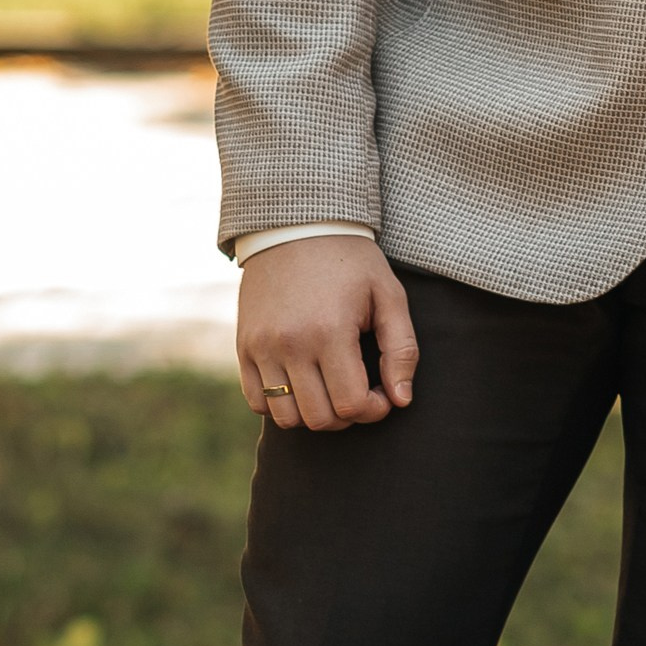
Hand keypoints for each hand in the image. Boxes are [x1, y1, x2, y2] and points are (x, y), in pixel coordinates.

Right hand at [238, 240, 418, 431]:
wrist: (296, 227)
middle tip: (359, 392)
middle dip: (348, 416)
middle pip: (320, 418)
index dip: (374, 410)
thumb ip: (402, 350)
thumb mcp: (389, 295)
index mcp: (330, 331)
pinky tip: (302, 385)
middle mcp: (290, 344)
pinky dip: (280, 405)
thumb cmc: (351, 261)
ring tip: (331, 390)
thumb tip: (401, 400)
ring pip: (286, 417)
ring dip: (314, 414)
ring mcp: (261, 347)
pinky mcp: (244, 346)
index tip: (382, 395)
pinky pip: (257, 401)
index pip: (352, 405)